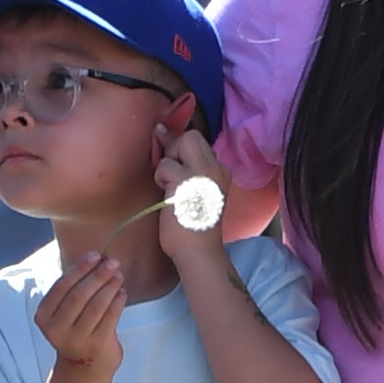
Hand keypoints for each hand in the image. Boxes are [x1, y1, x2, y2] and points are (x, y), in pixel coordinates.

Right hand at [36, 243, 129, 382]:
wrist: (84, 368)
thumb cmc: (75, 330)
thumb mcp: (65, 313)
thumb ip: (73, 290)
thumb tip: (97, 259)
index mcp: (43, 317)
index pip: (61, 287)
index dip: (79, 268)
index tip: (95, 254)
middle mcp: (57, 330)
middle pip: (79, 295)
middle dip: (98, 275)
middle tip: (113, 262)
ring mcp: (76, 339)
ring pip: (96, 306)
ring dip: (110, 287)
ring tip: (119, 275)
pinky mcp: (97, 346)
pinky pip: (110, 317)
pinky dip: (117, 301)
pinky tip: (122, 292)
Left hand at [152, 113, 232, 271]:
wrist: (198, 251)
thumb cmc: (192, 226)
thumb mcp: (195, 191)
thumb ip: (185, 165)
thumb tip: (160, 131)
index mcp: (222, 171)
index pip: (198, 144)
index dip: (181, 150)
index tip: (172, 164)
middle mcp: (217, 168)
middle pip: (191, 136)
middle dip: (175, 149)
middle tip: (172, 176)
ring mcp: (204, 172)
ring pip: (180, 143)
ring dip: (166, 166)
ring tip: (171, 190)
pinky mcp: (187, 180)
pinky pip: (165, 165)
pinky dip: (161, 178)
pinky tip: (168, 198)